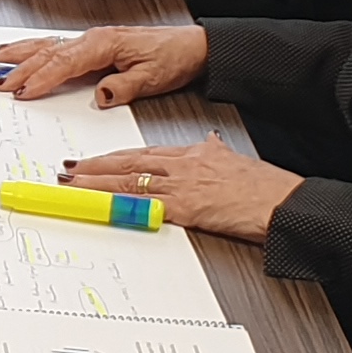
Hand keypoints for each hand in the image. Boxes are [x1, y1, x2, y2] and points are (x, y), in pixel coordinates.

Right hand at [0, 25, 206, 106]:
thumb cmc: (173, 57)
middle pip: (46, 52)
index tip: (23, 92)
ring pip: (44, 45)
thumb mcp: (152, 77)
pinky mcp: (90, 46)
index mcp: (103, 43)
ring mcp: (88, 40)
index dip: (41, 78)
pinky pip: (53, 45)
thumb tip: (100, 96)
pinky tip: (19, 51)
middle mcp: (91, 38)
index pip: (64, 62)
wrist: (191, 47)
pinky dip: (30, 48)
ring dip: (17, 54)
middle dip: (18, 67)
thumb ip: (124, 87)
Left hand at [63, 141, 299, 240]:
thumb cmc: (266, 188)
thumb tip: (209, 145)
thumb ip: (216, 154)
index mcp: (194, 154)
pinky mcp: (186, 207)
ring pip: (128, 181)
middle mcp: (183, 165)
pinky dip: (118, 205)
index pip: (144, 154)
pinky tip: (101, 206)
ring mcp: (182, 185)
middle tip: (67, 168)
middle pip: (128, 164)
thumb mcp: (235, 161)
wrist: (283, 202)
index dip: (114, 157)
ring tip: (71, 183)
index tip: (93, 160)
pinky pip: (143, 205)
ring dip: (95, 182)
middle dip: (94, 166)